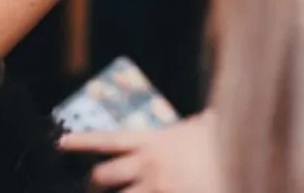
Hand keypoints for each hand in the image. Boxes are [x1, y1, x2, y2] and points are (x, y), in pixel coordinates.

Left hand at [60, 114, 224, 192]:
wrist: (242, 160)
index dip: (82, 142)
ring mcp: (156, 190)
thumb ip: (198, 125)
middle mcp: (149, 166)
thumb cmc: (228, 144)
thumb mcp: (211, 126)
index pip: (110, 140)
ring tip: (126, 189)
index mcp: (156, 141)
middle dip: (94, 182)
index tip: (61, 143)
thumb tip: (206, 118)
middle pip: (102, 176)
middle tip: (93, 184)